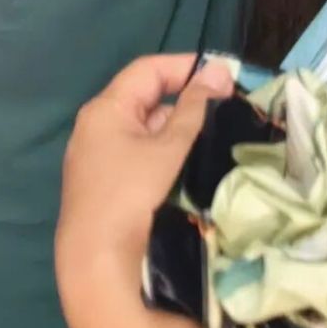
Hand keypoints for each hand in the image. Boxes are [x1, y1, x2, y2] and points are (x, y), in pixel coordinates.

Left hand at [54, 55, 233, 326]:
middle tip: (230, 108)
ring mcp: (98, 155)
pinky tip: (194, 163)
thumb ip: (194, 109)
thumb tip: (218, 71)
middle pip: (146, 98)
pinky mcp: (106, 182)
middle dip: (187, 100)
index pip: (147, 70)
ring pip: (145, 129)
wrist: (97, 260)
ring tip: (220, 135)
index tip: (225, 75)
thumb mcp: (168, 148)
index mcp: (105, 109)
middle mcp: (96, 126)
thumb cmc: (132, 196)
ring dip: (179, 129)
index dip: (186, 67)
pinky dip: (166, 152)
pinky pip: (140, 154)